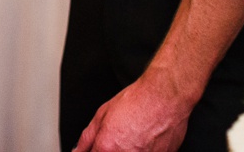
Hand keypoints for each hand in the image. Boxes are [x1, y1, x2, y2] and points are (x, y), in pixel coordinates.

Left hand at [71, 75, 192, 151]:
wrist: (165, 97)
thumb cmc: (136, 102)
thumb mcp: (102, 114)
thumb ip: (87, 137)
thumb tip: (79, 150)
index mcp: (107, 148)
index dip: (94, 151)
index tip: (98, 147)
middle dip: (111, 149)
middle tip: (118, 138)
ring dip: (127, 149)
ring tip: (133, 137)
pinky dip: (143, 150)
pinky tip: (144, 140)